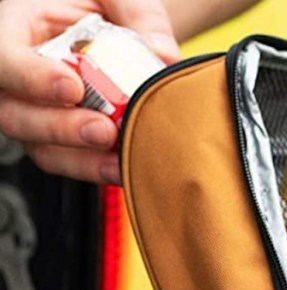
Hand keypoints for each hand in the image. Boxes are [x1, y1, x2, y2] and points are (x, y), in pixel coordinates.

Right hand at [0, 0, 179, 184]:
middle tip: (104, 130)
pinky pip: (69, 163)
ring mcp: (35, 113)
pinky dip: (95, 170)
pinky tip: (123, 168)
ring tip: (118, 159)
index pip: (3, 58)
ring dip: (81, 159)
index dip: (31, 78)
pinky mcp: (59, 141)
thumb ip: (138, 14)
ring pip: (41, 148)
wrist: (116, 30)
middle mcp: (16, 77)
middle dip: (59, 128)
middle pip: (15, 113)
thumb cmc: (106, 6)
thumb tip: (165, 56)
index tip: (72, 87)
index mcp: (15, 28)